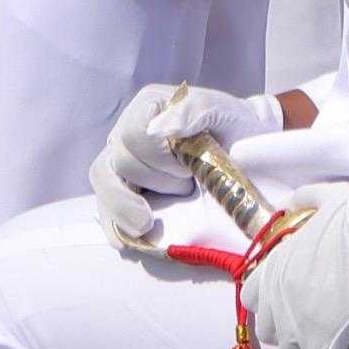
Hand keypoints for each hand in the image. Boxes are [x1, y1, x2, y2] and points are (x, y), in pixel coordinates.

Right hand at [89, 83, 283, 243]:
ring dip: (124, 207)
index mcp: (148, 107)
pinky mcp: (124, 189)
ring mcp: (121, 161)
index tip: (189, 169)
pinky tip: (125, 241)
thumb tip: (158, 128)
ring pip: (103, 181)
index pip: (133, 136)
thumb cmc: (233, 125)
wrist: (245, 145)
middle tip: (188, 186)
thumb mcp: (223, 109)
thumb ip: (193, 109)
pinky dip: (113, 223)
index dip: (160, 159)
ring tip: (146, 225)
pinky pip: (105, 206)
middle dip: (156, 182)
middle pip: (119, 162)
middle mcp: (127, 131)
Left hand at [248, 190, 348, 348]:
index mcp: (274, 268)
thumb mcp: (320, 198)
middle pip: (270, 332)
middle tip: (319, 315)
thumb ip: (301, 202)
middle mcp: (278, 300)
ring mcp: (300, 325)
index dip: (270, 301)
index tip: (295, 295)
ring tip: (338, 330)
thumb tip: (292, 205)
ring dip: (312, 346)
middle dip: (290, 327)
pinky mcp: (327, 343)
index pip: (251, 299)